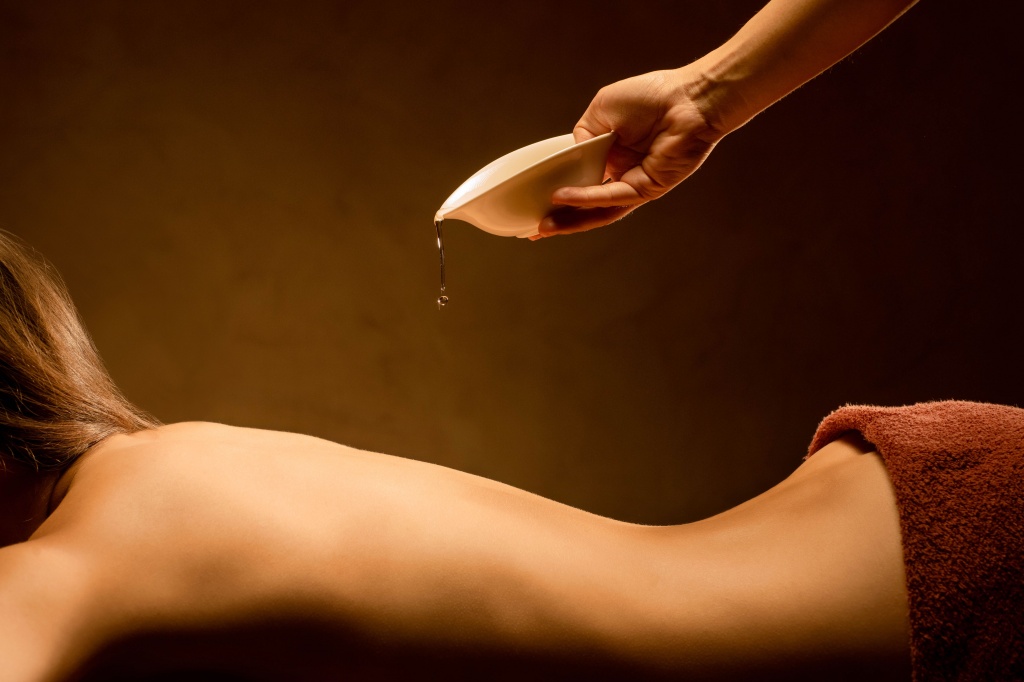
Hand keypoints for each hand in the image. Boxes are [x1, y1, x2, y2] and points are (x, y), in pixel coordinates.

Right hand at [533, 66, 726, 238]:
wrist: (688, 97)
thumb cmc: (651, 96)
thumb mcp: (600, 110)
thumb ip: (582, 136)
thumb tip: (572, 158)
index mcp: (611, 155)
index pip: (580, 181)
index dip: (558, 193)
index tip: (534, 203)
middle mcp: (621, 173)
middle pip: (587, 204)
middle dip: (561, 219)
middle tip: (534, 232)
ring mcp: (635, 183)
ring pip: (598, 210)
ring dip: (570, 220)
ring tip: (544, 227)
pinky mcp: (648, 188)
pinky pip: (612, 197)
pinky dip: (587, 198)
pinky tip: (564, 197)